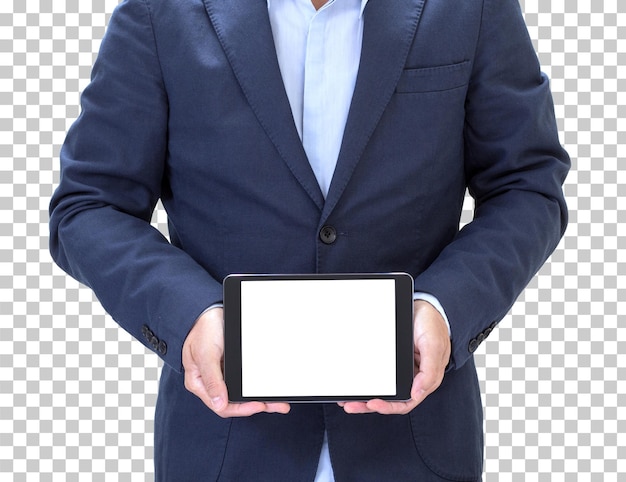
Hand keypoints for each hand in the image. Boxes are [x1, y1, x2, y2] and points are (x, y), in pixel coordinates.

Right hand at [182, 306, 290, 416]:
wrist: (210, 310)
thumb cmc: (203, 330)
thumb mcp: (206, 354)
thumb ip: (211, 379)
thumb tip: (219, 403)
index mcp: (200, 384)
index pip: (222, 406)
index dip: (241, 409)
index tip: (258, 406)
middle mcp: (212, 383)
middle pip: (234, 402)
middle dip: (256, 406)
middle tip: (276, 405)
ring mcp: (223, 375)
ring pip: (242, 394)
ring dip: (260, 398)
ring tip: (278, 402)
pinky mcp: (233, 368)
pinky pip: (246, 381)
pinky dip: (257, 385)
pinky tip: (268, 388)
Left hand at [340, 300, 450, 414]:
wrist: (427, 306)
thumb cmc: (433, 327)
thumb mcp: (434, 346)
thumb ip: (429, 371)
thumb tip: (417, 393)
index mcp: (424, 380)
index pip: (405, 402)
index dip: (389, 407)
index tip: (373, 404)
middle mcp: (412, 378)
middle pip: (390, 400)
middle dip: (369, 405)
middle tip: (351, 405)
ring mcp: (401, 371)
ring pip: (382, 390)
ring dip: (364, 397)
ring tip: (347, 401)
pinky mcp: (392, 362)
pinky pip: (378, 375)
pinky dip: (366, 381)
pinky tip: (354, 383)